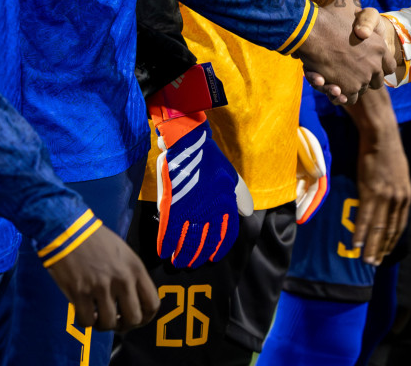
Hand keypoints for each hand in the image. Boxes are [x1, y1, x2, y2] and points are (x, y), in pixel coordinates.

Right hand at [45, 225, 158, 332]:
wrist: (69, 230)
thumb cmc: (95, 239)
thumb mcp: (124, 253)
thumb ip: (131, 275)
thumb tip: (133, 300)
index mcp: (135, 268)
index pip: (152, 303)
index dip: (146, 317)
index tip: (136, 318)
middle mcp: (122, 279)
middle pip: (133, 318)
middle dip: (124, 325)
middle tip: (115, 320)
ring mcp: (101, 287)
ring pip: (109, 323)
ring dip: (102, 324)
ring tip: (96, 316)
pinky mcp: (80, 292)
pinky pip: (86, 321)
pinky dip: (84, 321)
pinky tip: (83, 312)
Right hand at [150, 106, 250, 267]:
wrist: (188, 146)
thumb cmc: (210, 160)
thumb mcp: (232, 177)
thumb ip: (241, 197)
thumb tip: (247, 213)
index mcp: (224, 207)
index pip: (224, 236)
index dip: (219, 249)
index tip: (213, 257)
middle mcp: (208, 214)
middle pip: (203, 244)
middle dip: (198, 256)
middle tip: (192, 264)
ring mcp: (189, 212)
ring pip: (186, 243)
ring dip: (182, 256)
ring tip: (178, 263)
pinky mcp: (171, 208)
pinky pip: (168, 233)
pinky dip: (166, 245)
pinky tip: (163, 252)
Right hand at [298, 4, 392, 105]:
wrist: (312, 30)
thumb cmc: (330, 17)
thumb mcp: (352, 9)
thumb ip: (361, 19)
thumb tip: (362, 28)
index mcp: (380, 47)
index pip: (388, 67)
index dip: (378, 66)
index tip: (367, 65)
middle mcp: (375, 65)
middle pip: (376, 81)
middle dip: (365, 79)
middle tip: (351, 73)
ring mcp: (362, 78)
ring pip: (361, 90)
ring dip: (351, 86)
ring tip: (338, 79)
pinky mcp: (348, 89)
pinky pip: (348, 98)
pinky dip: (341, 95)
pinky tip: (333, 85)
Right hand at [346, 89, 410, 265]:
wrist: (381, 135)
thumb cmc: (387, 150)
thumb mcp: (398, 173)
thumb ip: (395, 190)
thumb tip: (388, 202)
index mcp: (405, 196)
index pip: (399, 225)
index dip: (391, 241)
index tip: (385, 252)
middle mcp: (398, 199)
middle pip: (389, 230)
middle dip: (381, 248)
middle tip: (374, 263)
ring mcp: (385, 197)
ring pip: (377, 228)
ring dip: (371, 246)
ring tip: (366, 259)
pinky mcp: (371, 191)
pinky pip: (365, 218)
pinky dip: (360, 233)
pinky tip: (356, 244)